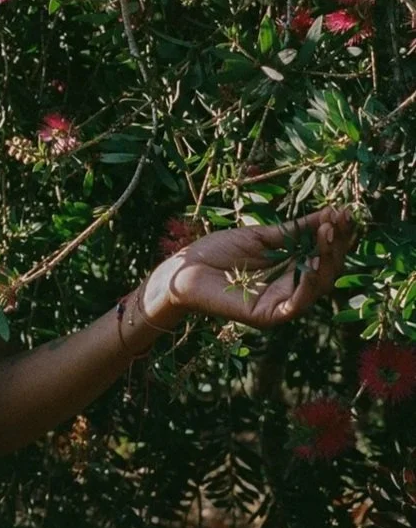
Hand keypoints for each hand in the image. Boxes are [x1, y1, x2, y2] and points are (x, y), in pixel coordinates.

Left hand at [144, 206, 355, 328]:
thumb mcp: (260, 237)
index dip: (334, 235)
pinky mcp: (270, 315)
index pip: (322, 255)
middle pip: (326, 270)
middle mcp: (290, 289)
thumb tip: (329, 214)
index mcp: (289, 270)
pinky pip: (297, 302)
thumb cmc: (216, 252)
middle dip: (336, 245)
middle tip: (341, 220)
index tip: (344, 212)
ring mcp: (282, 304)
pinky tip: (315, 261)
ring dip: (327, 259)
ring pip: (317, 286)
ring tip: (329, 233)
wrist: (183, 270)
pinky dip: (309, 282)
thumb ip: (293, 231)